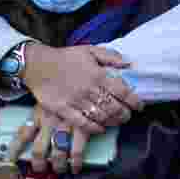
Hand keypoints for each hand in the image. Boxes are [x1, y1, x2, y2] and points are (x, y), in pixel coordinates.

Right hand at [23, 44, 142, 134]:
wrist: (39, 65)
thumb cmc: (66, 57)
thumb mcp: (89, 50)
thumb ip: (110, 56)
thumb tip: (129, 64)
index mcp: (98, 74)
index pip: (123, 91)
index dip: (134, 100)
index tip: (140, 105)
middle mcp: (89, 89)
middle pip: (114, 107)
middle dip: (125, 114)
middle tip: (128, 116)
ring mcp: (76, 101)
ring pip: (101, 117)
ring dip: (112, 121)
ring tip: (117, 121)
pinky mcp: (64, 110)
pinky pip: (83, 123)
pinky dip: (95, 128)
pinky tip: (101, 128)